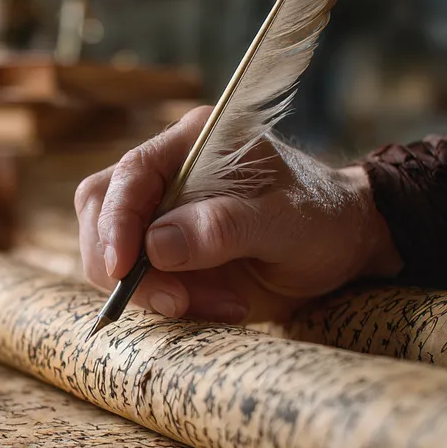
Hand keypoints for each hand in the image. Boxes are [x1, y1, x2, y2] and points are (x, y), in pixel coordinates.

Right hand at [75, 106, 402, 323]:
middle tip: (178, 303)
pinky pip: (137, 280)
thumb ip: (222, 228)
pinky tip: (217, 305)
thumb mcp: (285, 223)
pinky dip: (166, 302)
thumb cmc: (322, 221)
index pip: (130, 175)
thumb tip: (154, 245)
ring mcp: (159, 212)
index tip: (123, 269)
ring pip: (111, 252)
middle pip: (103, 213)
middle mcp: (166, 172)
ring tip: (219, 304)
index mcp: (193, 142)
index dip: (116, 222)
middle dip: (130, 267)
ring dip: (152, 290)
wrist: (343, 248)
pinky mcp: (161, 251)